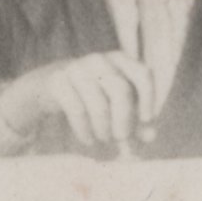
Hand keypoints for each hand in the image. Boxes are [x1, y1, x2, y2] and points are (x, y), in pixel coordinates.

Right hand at [0, 52, 156, 157]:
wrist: (50, 88)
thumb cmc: (92, 97)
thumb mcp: (116, 106)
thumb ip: (136, 121)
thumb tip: (151, 136)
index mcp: (120, 60)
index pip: (143, 74)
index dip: (148, 98)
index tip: (146, 119)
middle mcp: (100, 60)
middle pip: (121, 91)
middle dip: (124, 120)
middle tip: (121, 138)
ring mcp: (77, 67)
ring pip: (99, 104)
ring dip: (104, 128)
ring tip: (103, 139)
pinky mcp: (58, 80)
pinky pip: (77, 109)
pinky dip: (84, 130)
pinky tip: (87, 140)